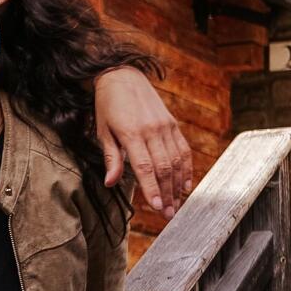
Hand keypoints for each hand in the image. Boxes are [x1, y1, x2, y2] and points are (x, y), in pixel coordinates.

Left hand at [94, 66, 191, 217]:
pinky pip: (183, 149)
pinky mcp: (173, 124)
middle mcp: (152, 130)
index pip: (144, 167)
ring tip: (176, 205)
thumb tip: (111, 182)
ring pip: (176, 161)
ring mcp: (165, 126)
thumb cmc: (108, 106)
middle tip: (168, 214)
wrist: (123, 76)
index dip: (151, 188)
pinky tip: (186, 185)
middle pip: (163, 168)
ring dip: (177, 186)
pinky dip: (187, 168)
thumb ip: (111, 157)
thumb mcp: (103, 131)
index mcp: (131, 133)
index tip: (156, 207)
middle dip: (167, 193)